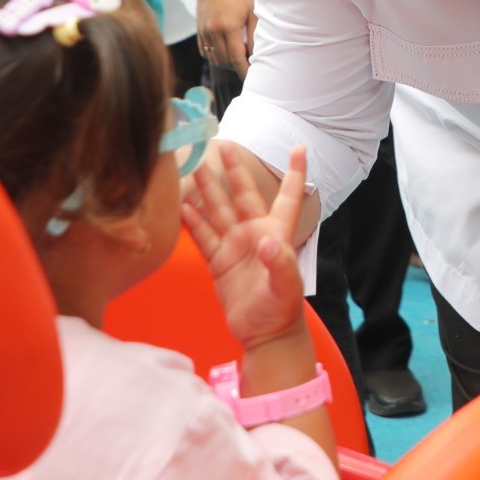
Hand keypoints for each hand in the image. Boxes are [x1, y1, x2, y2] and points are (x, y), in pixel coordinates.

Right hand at [182, 142, 310, 349]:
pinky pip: (203, 235)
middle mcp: (255, 233)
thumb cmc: (282, 309)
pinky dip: (192, 220)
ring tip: (192, 165)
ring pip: (219, 210)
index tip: (299, 147)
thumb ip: (278, 263)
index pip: (289, 195)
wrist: (264, 334)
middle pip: (243, 194)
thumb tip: (266, 242)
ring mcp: (235, 245)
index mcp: (277, 232)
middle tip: (221, 144)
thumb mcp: (286, 286)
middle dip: (233, 170)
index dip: (295, 172)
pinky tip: (181, 204)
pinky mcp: (218, 261)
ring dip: (207, 189)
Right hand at [194, 0, 255, 75]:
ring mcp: (204, 32)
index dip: (243, 70)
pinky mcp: (199, 30)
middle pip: (224, 61)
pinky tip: (224, 53)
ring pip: (214, 58)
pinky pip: (205, 51)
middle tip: (247, 66)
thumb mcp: (251, 11)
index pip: (236, 58)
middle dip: (236, 67)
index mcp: (229, 27)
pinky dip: (214, 57)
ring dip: (225, 64)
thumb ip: (253, 34)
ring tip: (236, 60)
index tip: (251, 75)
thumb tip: (255, 54)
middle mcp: (214, 32)